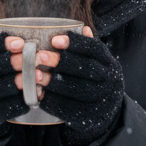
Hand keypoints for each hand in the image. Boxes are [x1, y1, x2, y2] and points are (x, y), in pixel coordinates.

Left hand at [41, 31, 123, 145]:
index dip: (75, 43)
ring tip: (35, 75)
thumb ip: (88, 49)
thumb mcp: (98, 64)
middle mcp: (109, 82)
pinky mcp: (88, 116)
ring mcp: (100, 100)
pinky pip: (68, 107)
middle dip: (61, 61)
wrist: (105, 114)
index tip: (55, 40)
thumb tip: (82, 29)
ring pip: (76, 89)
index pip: (95, 50)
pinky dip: (51, 100)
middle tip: (40, 56)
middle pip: (85, 69)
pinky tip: (39, 93)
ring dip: (52, 81)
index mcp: (110, 65)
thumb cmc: (96, 82)